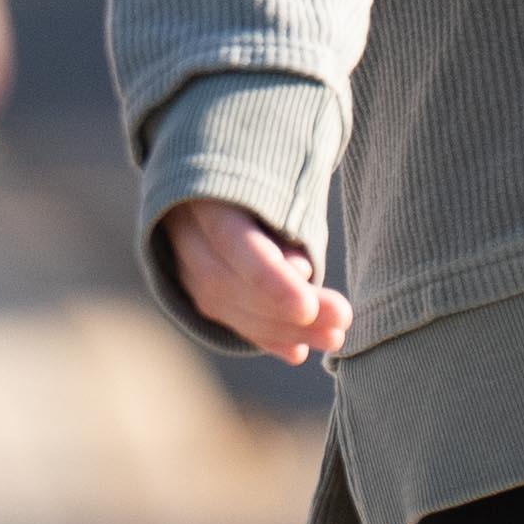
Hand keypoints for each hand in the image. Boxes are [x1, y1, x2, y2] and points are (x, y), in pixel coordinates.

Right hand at [156, 195, 351, 361]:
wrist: (218, 177)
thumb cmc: (264, 173)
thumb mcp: (281, 184)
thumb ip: (289, 223)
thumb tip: (300, 272)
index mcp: (202, 191)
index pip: (230, 241)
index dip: (268, 279)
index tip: (308, 307)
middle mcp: (182, 229)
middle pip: (227, 282)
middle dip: (285, 310)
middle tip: (342, 320)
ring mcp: (180, 260)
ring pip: (225, 306)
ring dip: (282, 328)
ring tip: (334, 336)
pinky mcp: (192, 285)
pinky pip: (226, 316)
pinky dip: (264, 335)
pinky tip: (298, 350)